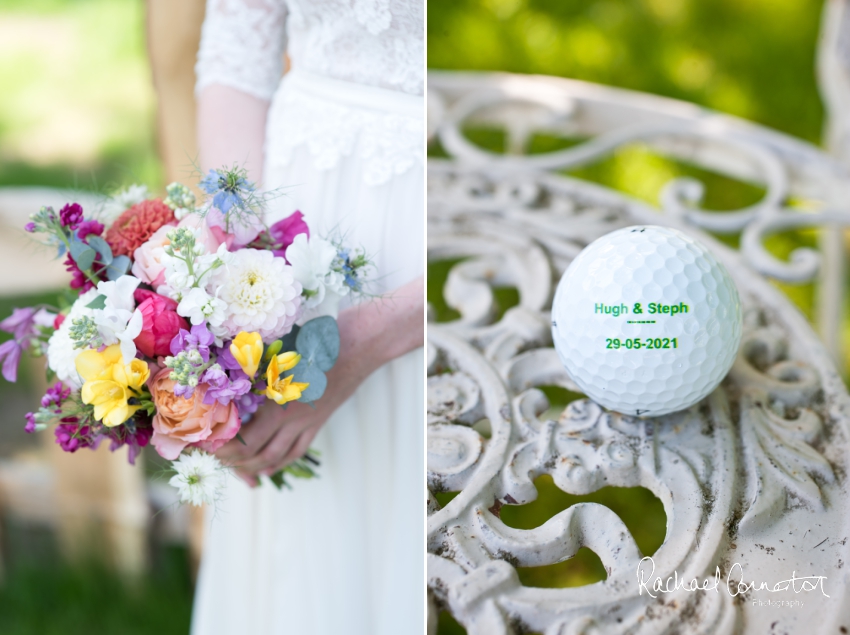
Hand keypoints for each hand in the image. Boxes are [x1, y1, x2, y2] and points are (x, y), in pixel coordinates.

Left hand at [215, 357, 361, 484]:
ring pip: (276, 456)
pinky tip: (268, 469)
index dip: (222, 446)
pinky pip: (297, 450)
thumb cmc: (315, 340)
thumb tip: (222, 378)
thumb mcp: (278, 350)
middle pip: (256, 451)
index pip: (243, 436)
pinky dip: (280, 463)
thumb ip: (252, 366)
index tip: (204, 445)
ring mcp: (306, 422)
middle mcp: (290, 416)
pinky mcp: (318, 422)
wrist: (355, 346)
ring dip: (253, 467)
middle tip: (212, 460)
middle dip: (232, 461)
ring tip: (235, 470)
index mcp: (276, 399)